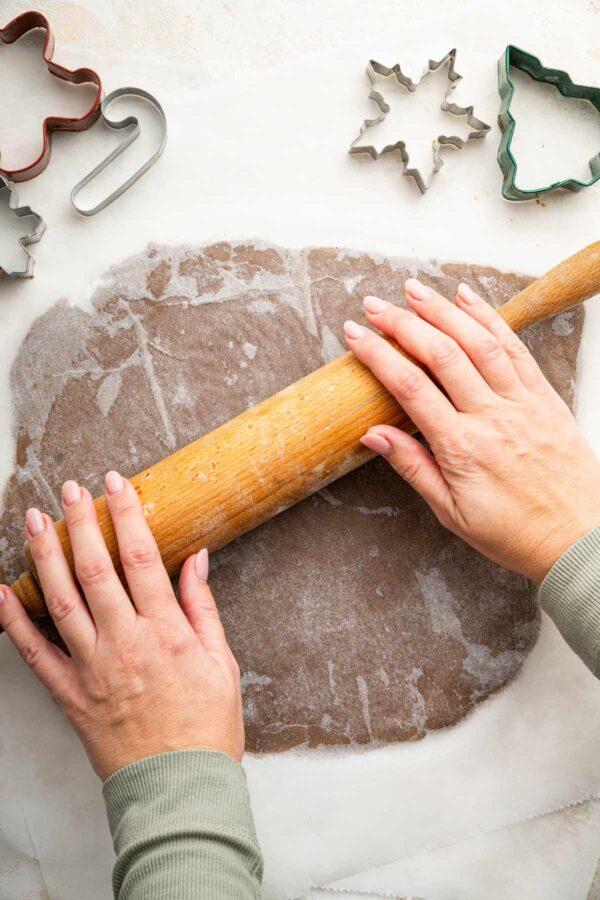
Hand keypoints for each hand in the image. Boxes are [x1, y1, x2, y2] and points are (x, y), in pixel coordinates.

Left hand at [0, 473, 242, 779]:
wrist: (179, 788)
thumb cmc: (206, 726)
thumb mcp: (221, 661)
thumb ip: (201, 606)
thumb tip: (195, 558)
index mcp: (165, 632)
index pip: (140, 557)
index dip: (126, 514)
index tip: (115, 485)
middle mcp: (125, 643)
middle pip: (94, 569)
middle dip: (80, 522)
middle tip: (69, 489)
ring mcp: (92, 668)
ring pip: (59, 600)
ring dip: (44, 556)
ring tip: (34, 521)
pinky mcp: (70, 695)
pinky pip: (33, 653)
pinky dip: (11, 620)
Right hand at [343, 280, 599, 582]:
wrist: (579, 538)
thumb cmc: (514, 532)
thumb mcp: (451, 512)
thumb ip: (413, 466)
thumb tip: (373, 434)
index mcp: (462, 448)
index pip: (410, 387)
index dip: (379, 355)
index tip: (355, 335)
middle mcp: (492, 417)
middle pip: (441, 354)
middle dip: (403, 323)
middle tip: (375, 305)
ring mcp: (522, 402)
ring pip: (479, 342)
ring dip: (443, 310)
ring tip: (414, 290)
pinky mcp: (545, 397)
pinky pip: (515, 348)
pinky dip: (490, 318)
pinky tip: (468, 299)